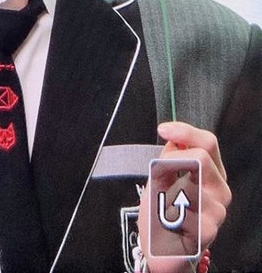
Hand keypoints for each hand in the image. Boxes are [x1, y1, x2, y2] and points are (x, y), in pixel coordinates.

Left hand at [138, 121, 231, 272]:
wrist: (162, 248)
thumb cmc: (164, 212)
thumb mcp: (164, 177)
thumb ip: (171, 156)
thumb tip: (173, 137)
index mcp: (212, 173)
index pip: (208, 143)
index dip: (185, 132)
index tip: (164, 130)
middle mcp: (220, 190)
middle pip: (200, 157)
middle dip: (171, 162)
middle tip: (159, 176)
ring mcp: (217, 210)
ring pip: (188, 182)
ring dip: (167, 191)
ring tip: (165, 205)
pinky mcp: (208, 229)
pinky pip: (181, 207)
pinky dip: (167, 210)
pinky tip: (169, 220)